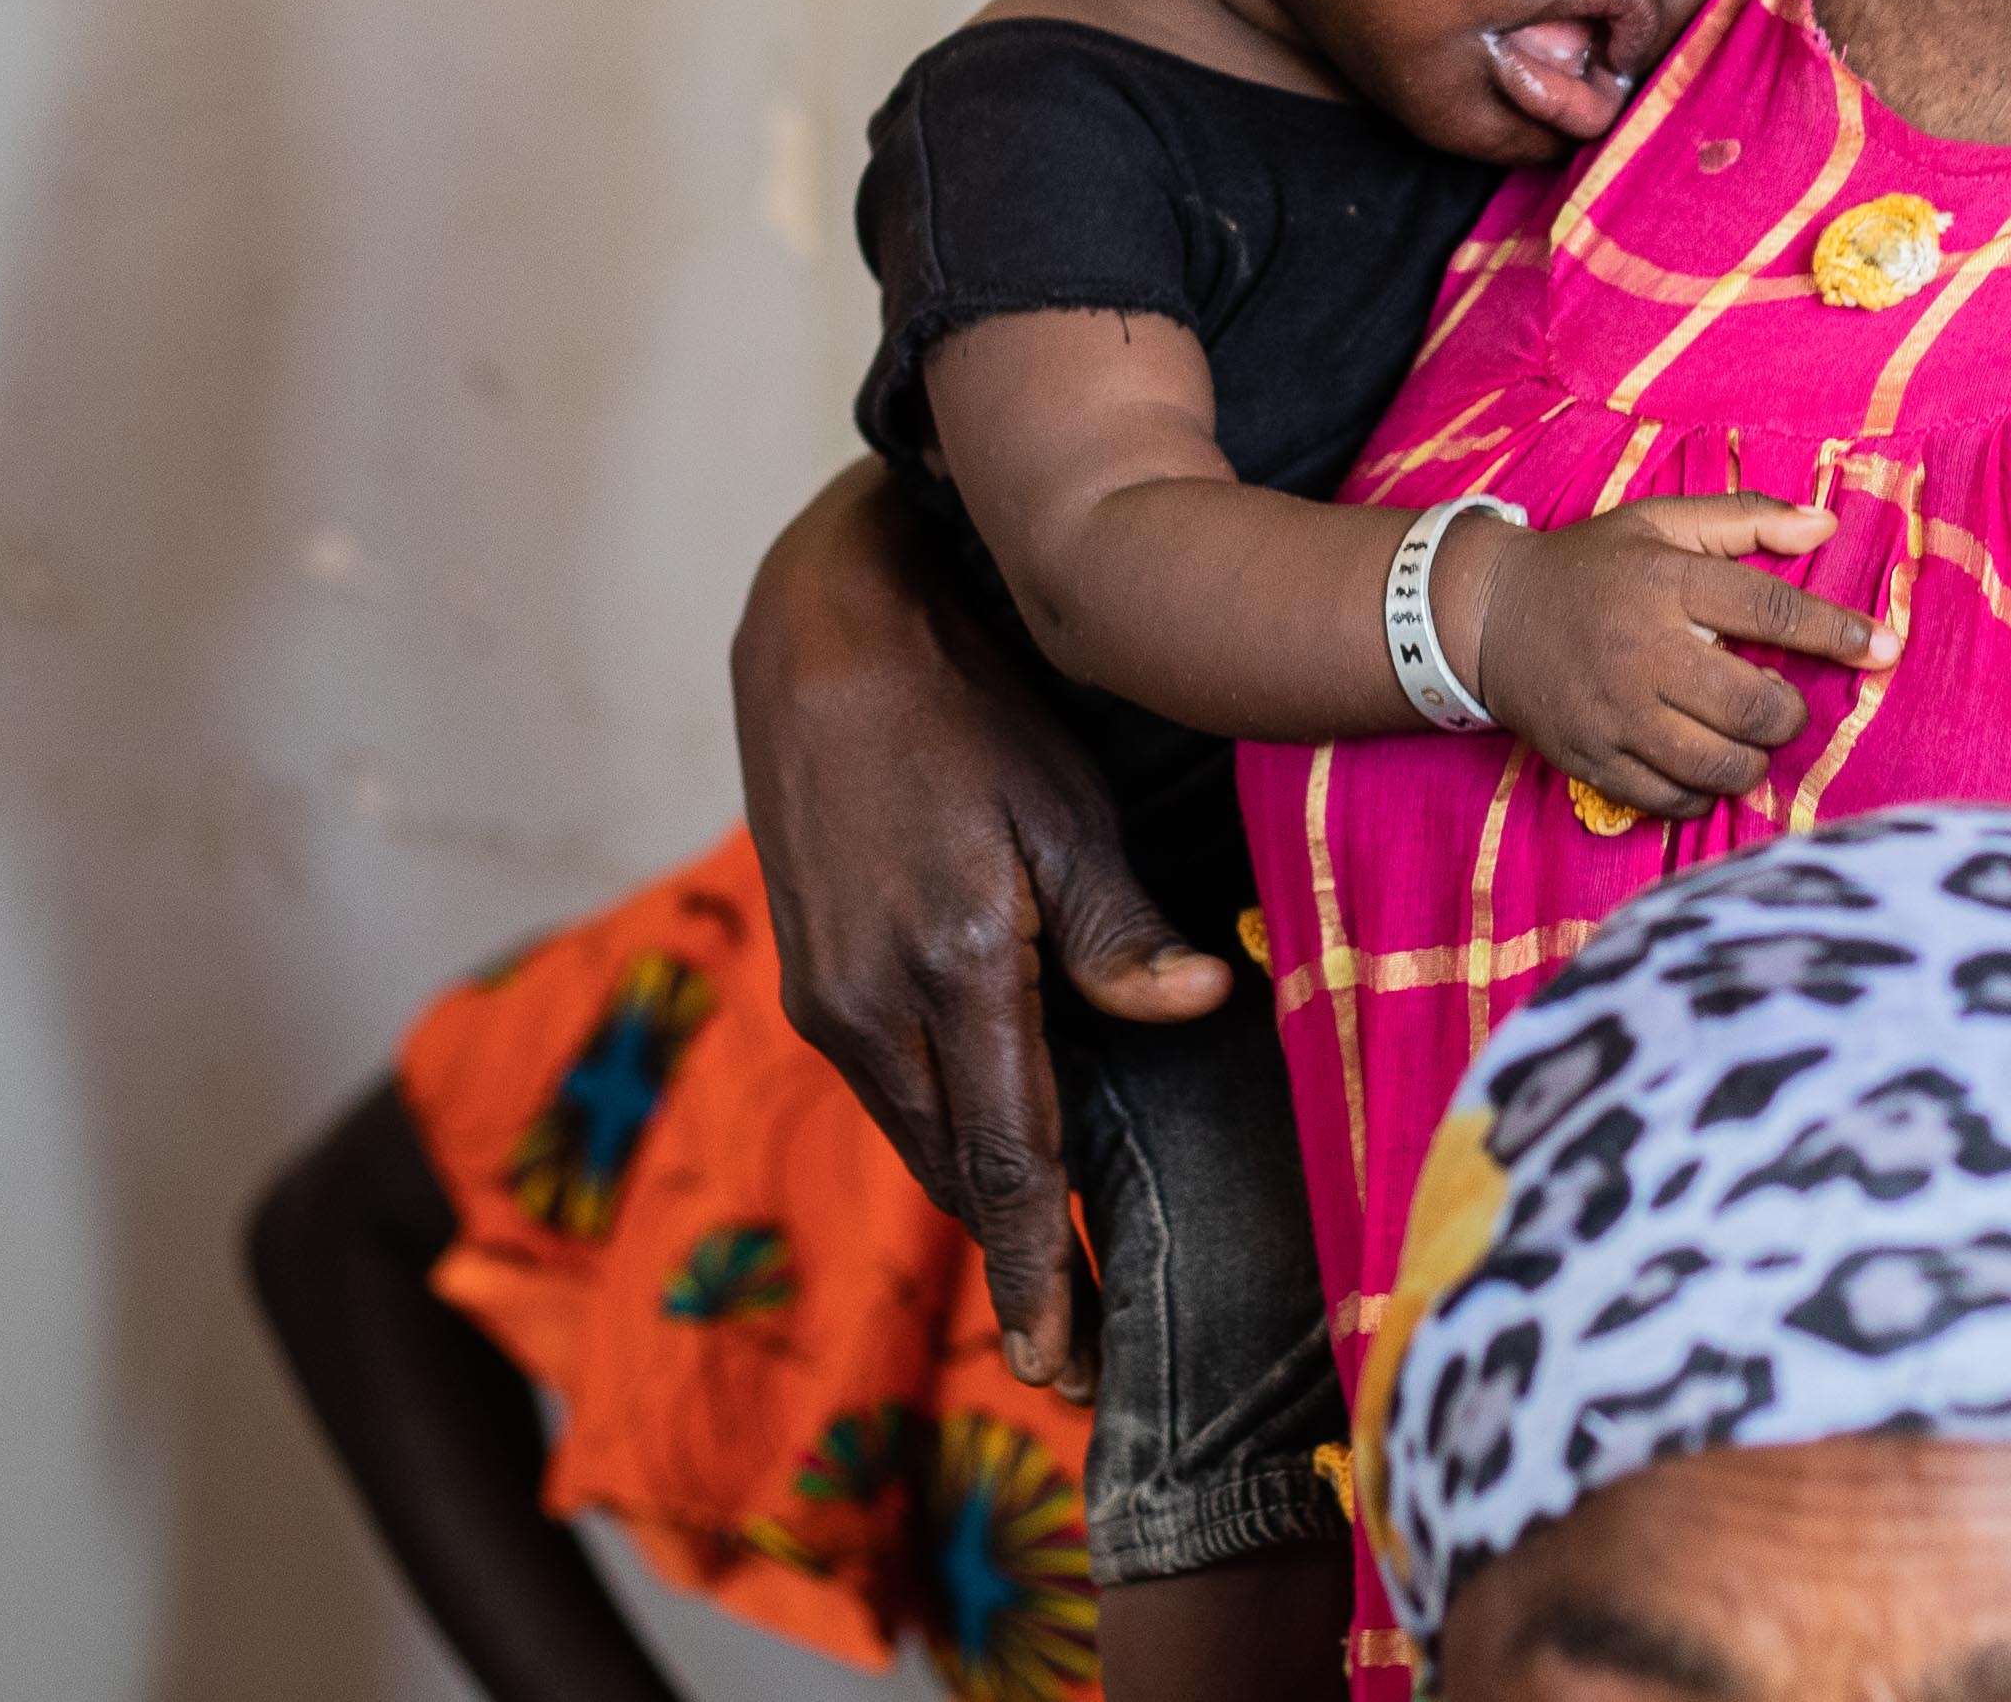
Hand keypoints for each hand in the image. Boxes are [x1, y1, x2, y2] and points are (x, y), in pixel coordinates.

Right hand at [727, 464, 1228, 1392]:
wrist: (820, 641)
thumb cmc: (966, 711)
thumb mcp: (1061, 806)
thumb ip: (1119, 926)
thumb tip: (1197, 1009)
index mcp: (947, 970)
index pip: (1001, 1161)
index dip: (1039, 1272)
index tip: (1062, 1370)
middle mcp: (866, 1006)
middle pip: (954, 1175)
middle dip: (1019, 1273)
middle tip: (1081, 1366)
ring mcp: (826, 997)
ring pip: (920, 1138)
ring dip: (979, 1212)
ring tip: (1048, 1294)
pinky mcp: (812, 979)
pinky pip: (892, 1089)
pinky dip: (945, 1141)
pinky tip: (990, 1167)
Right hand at [1456, 496, 1896, 819]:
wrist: (1490, 618)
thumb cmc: (1594, 567)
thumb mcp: (1661, 522)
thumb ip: (1746, 520)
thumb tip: (1827, 523)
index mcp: (1665, 581)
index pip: (1770, 608)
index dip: (1837, 632)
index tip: (1885, 649)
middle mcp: (1642, 650)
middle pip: (1751, 704)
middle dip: (1788, 714)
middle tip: (1782, 703)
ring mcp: (1614, 714)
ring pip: (1718, 764)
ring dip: (1752, 759)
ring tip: (1745, 737)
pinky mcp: (1592, 761)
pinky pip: (1673, 800)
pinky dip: (1703, 791)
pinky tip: (1702, 762)